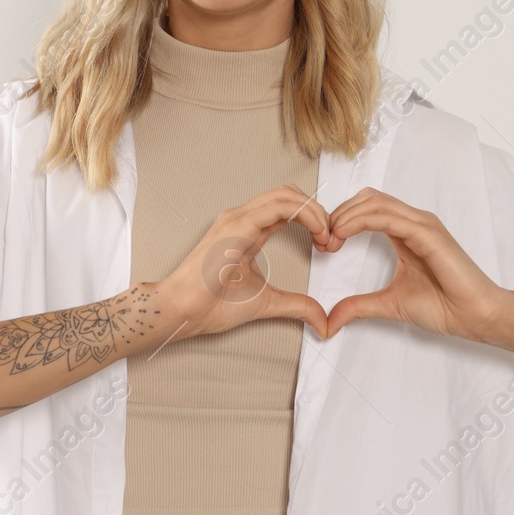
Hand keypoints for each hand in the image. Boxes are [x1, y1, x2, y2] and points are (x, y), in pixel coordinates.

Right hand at [152, 184, 330, 342]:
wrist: (181, 311)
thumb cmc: (210, 305)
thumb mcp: (266, 303)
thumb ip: (296, 306)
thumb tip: (322, 319)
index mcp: (247, 229)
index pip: (287, 208)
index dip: (314, 219)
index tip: (328, 243)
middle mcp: (242, 218)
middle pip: (289, 194)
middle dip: (317, 211)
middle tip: (332, 237)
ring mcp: (238, 218)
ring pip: (286, 194)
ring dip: (314, 210)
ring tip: (326, 234)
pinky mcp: (237, 225)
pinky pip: (277, 206)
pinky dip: (304, 213)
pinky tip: (316, 231)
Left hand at [321, 188, 512, 341]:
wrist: (474, 316)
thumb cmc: (444, 306)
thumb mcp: (389, 304)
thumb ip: (359, 306)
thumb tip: (330, 320)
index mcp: (406, 232)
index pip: (367, 208)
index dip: (341, 220)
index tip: (324, 245)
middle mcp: (414, 222)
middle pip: (367, 198)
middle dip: (340, 213)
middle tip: (323, 240)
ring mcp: (422, 225)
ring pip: (375, 202)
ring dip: (346, 215)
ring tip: (330, 237)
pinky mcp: (428, 233)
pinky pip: (389, 217)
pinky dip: (361, 221)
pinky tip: (344, 234)